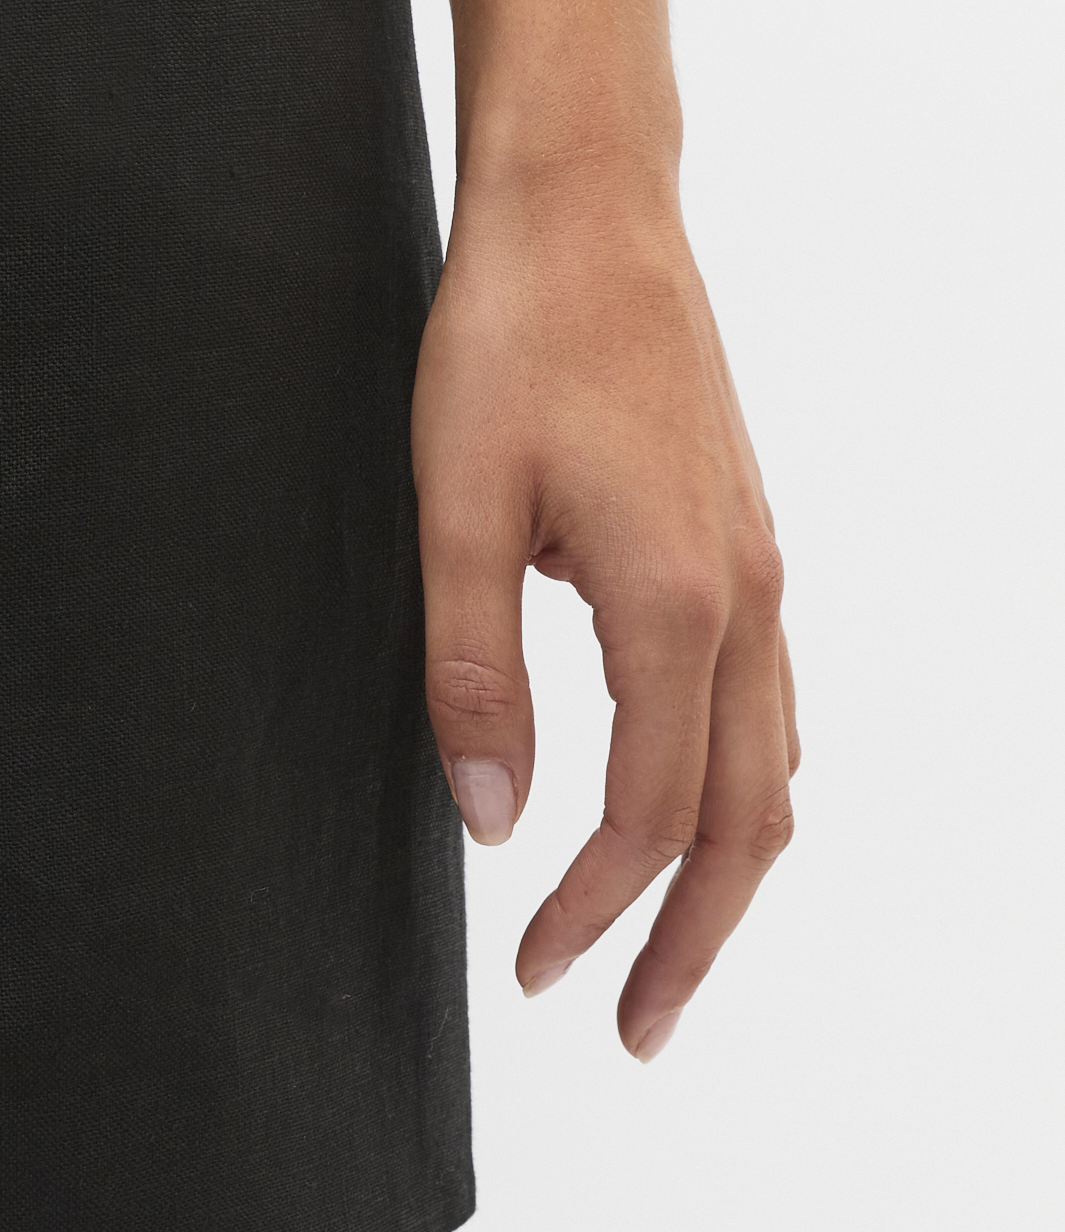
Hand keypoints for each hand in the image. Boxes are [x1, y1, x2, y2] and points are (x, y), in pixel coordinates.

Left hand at [411, 161, 798, 1058]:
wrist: (586, 207)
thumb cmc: (512, 336)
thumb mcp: (456, 506)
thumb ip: (472, 671)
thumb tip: (494, 821)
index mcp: (674, 601)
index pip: (653, 814)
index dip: (596, 908)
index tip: (534, 970)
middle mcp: (745, 595)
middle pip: (749, 819)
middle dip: (694, 939)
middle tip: (631, 1025)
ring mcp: (758, 564)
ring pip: (775, 763)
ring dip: (727, 870)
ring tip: (665, 944)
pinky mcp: (743, 535)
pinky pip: (771, 697)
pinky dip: (740, 781)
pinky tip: (691, 799)